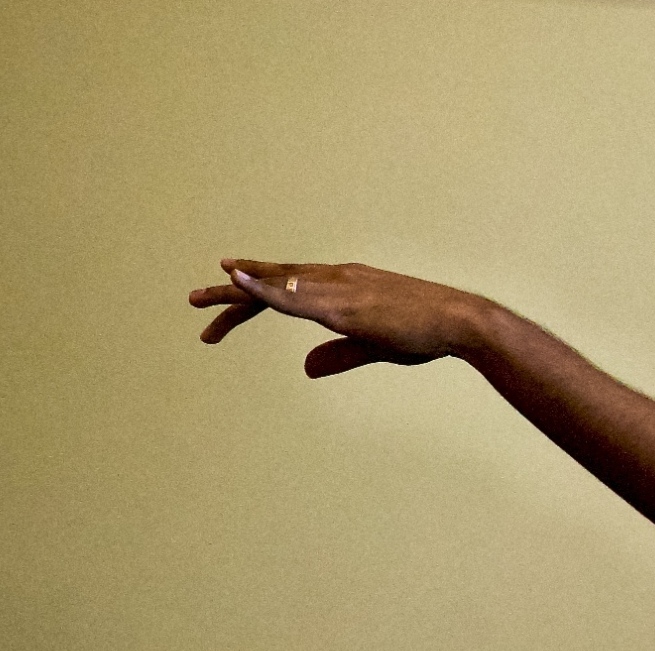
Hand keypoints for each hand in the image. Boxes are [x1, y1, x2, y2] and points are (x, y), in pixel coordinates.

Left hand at [188, 258, 490, 377]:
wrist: (459, 320)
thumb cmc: (427, 332)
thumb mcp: (374, 346)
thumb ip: (337, 356)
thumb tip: (305, 368)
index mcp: (345, 285)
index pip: (290, 287)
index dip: (256, 294)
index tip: (226, 302)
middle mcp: (336, 278)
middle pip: (274, 281)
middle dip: (233, 292)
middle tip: (194, 301)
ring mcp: (338, 288)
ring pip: (276, 284)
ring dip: (236, 289)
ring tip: (200, 297)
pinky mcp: (342, 304)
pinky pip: (293, 294)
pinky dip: (263, 286)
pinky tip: (237, 281)